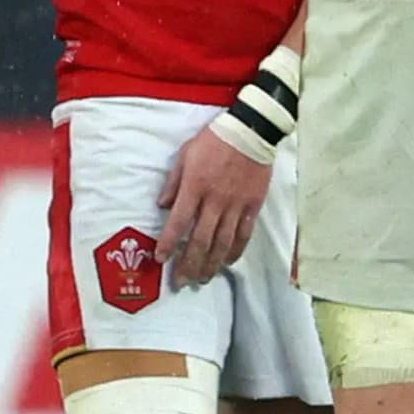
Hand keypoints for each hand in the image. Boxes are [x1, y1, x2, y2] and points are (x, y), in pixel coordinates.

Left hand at [157, 123, 272, 286]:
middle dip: (189, 264)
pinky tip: (226, 262)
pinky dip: (234, 251)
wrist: (251, 132)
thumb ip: (173, 182)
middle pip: (200, 240)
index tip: (160, 259)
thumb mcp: (185, 154)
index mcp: (195, 187)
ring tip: (202, 279)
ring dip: (211, 264)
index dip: (168, 243)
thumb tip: (162, 206)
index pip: (178, 222)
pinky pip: (243, 234)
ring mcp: (236, 205)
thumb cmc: (214, 140)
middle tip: (182, 281)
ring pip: (222, 243)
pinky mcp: (252, 206)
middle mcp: (215, 200)